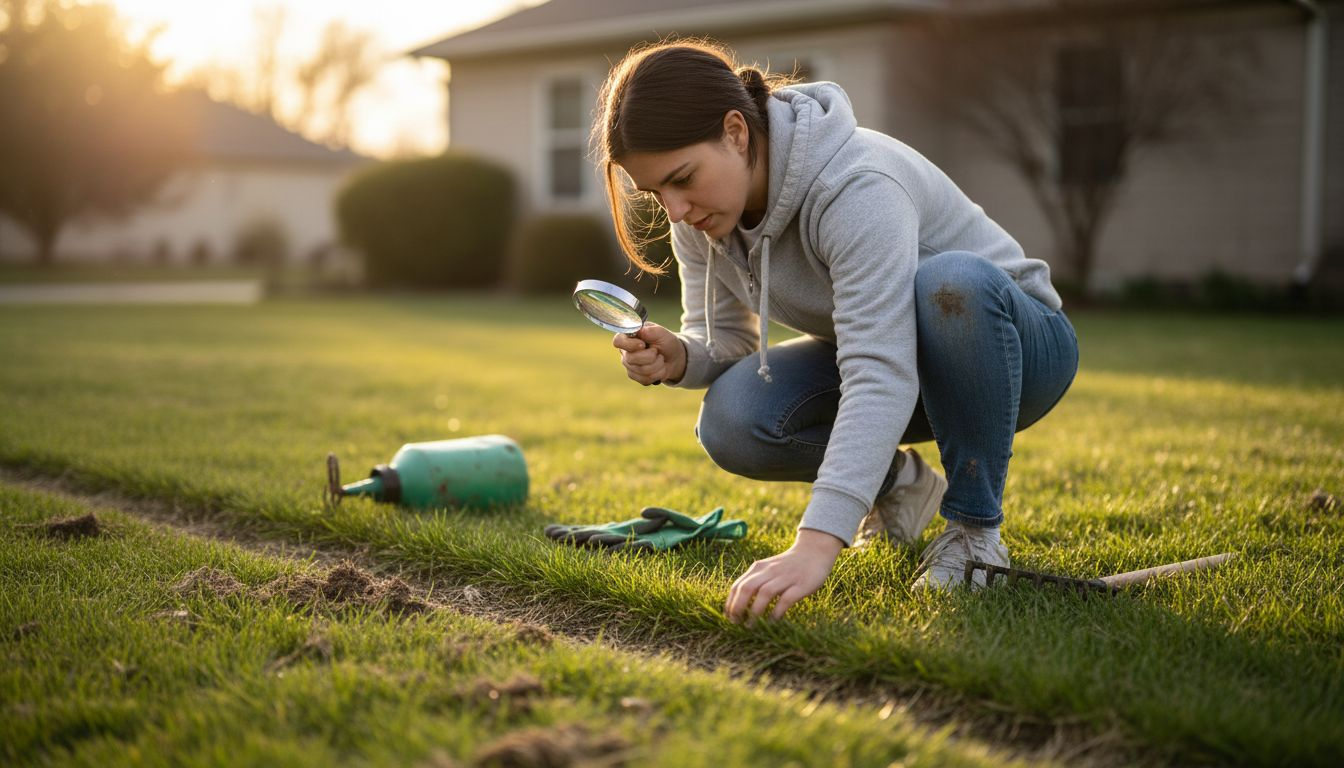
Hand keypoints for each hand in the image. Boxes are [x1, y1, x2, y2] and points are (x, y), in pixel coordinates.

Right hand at [613, 322, 686, 385]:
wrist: (674, 357)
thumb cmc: (666, 342)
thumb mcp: (662, 333)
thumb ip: (651, 330)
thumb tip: (640, 331)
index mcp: (629, 337)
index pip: (618, 341)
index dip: (629, 345)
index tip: (643, 345)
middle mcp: (626, 351)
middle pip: (631, 359)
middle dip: (651, 356)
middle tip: (657, 351)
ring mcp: (629, 365)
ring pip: (641, 370)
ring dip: (657, 365)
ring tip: (660, 359)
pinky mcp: (635, 376)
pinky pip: (645, 379)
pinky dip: (657, 374)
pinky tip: (659, 368)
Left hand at [725, 529, 842, 624]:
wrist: (814, 551)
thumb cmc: (787, 565)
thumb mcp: (767, 569)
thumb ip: (754, 581)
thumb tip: (738, 605)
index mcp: (758, 568)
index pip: (738, 585)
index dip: (730, 603)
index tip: (729, 618)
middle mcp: (769, 571)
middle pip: (747, 588)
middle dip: (738, 607)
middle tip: (736, 623)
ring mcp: (785, 577)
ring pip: (765, 593)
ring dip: (755, 611)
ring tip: (751, 626)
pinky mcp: (801, 585)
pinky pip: (786, 599)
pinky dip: (776, 612)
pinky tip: (772, 622)